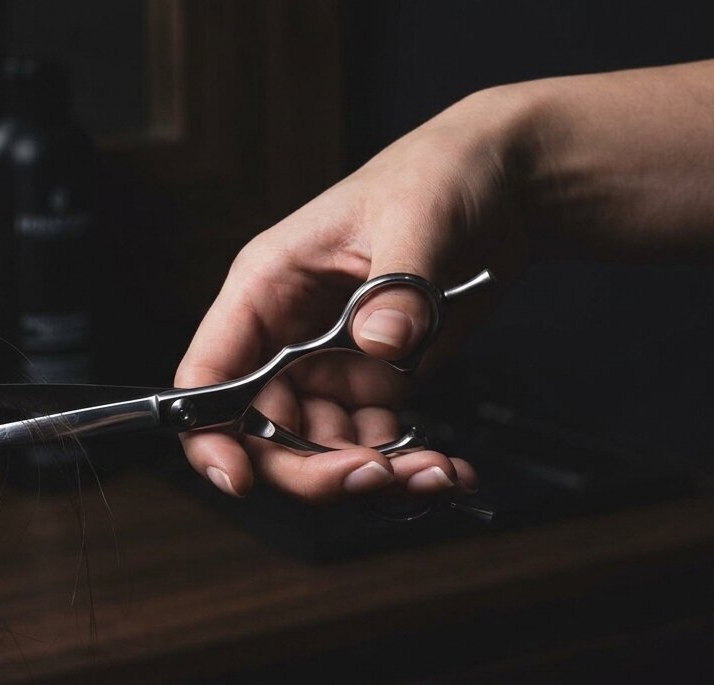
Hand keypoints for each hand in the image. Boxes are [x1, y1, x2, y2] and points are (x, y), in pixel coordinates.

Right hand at [175, 88, 530, 501]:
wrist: (503, 185)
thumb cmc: (437, 175)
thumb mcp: (415, 218)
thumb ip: (396, 287)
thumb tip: (379, 346)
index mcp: (267, 288)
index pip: (209, 374)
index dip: (210, 434)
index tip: (239, 479)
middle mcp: (288, 336)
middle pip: (264, 431)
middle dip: (313, 469)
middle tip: (375, 477)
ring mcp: (332, 364)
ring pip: (321, 449)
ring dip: (371, 476)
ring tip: (435, 472)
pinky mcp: (377, 382)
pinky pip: (373, 443)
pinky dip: (407, 466)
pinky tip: (448, 468)